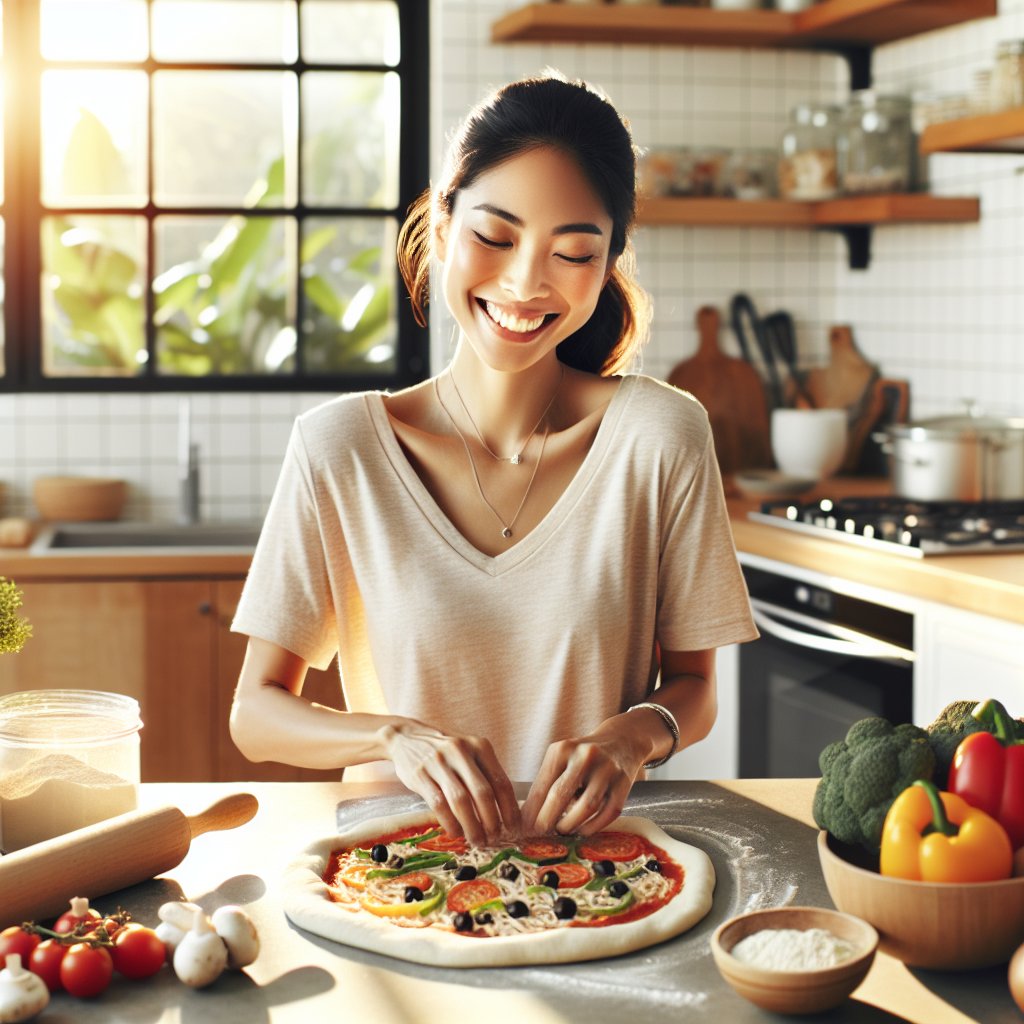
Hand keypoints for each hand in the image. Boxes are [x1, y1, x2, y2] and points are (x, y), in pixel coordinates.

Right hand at [381, 720, 521, 845]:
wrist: (407, 737)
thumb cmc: (446, 751)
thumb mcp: (469, 753)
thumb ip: (485, 774)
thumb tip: (505, 811)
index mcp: (479, 746)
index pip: (501, 782)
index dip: (509, 809)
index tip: (514, 828)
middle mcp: (461, 751)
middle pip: (483, 793)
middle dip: (492, 821)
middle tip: (495, 839)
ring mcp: (439, 762)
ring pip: (461, 801)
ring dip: (472, 826)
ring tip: (478, 841)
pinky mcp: (420, 774)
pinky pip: (438, 804)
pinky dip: (450, 822)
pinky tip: (456, 832)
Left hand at [520, 723, 648, 836]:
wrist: (621, 741)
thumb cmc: (583, 756)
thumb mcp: (562, 758)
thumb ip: (547, 783)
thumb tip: (528, 818)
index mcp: (564, 749)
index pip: (543, 785)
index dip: (532, 810)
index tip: (524, 828)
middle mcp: (586, 756)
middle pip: (561, 794)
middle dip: (547, 819)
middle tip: (540, 833)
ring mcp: (607, 769)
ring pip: (586, 806)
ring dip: (570, 824)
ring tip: (562, 831)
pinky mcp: (624, 783)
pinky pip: (607, 812)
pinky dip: (593, 826)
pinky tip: (582, 830)